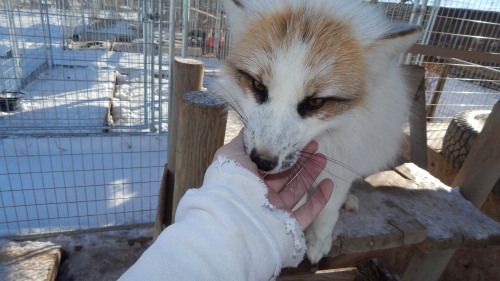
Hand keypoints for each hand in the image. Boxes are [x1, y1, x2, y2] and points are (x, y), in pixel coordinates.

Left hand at [214, 132, 333, 229]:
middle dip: (301, 160)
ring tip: (323, 159)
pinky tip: (329, 184)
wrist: (232, 215)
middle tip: (315, 145)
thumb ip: (243, 141)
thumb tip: (252, 128)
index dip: (285, 151)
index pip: (271, 164)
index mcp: (250, 180)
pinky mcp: (288, 225)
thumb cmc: (231, 181)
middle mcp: (262, 195)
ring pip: (297, 191)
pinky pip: (308, 212)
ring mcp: (276, 211)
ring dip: (311, 175)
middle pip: (286, 176)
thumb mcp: (231, 154)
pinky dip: (320, 199)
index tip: (298, 138)